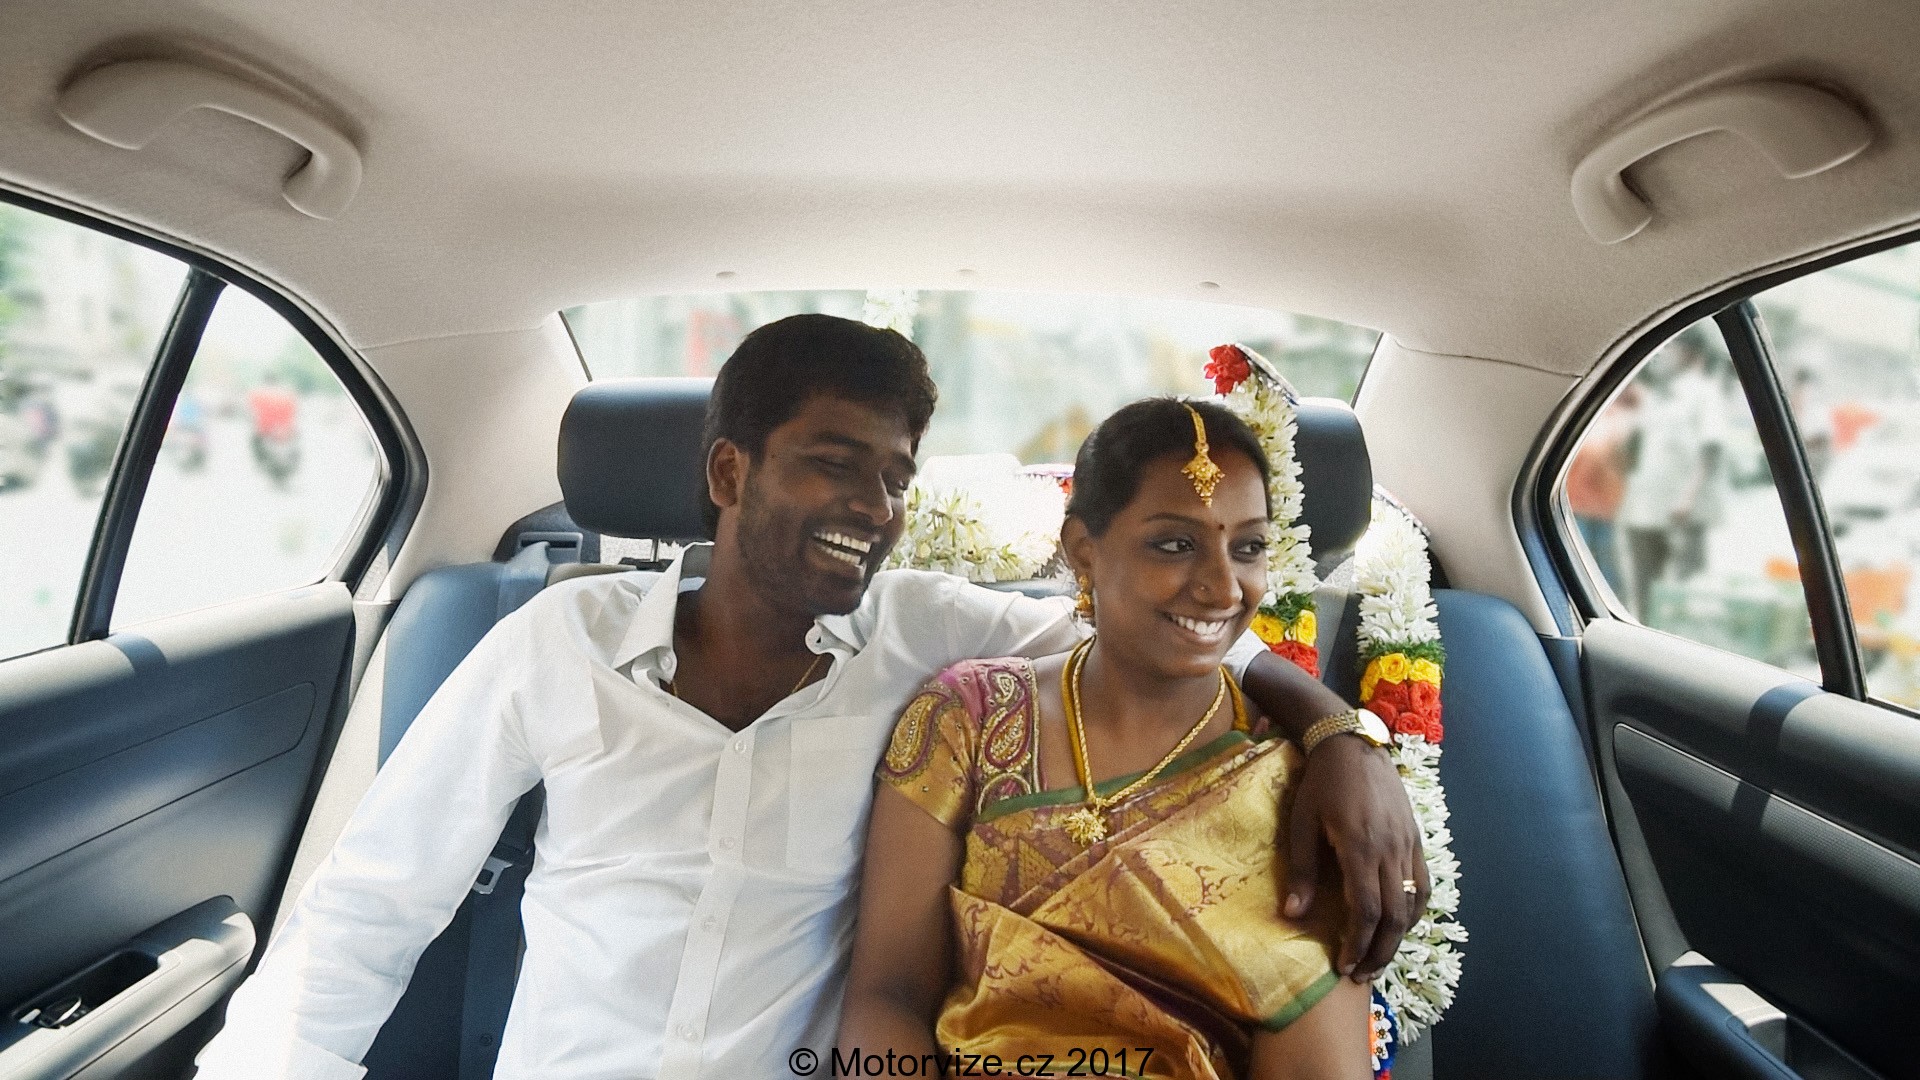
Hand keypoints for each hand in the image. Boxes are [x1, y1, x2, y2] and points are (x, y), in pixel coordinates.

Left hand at [1283, 733, 1428, 981]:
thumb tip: (1292, 915)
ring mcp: (1408, 844)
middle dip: (1379, 952)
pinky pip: (1422, 884)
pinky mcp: (1415, 837)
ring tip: (1378, 958)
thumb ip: (1301, 870)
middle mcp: (1391, 850)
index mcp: (1360, 848)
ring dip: (1398, 937)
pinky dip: (1413, 911)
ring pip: (1412, 904)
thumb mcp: (1301, 822)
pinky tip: (1399, 924)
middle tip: (1361, 974)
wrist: (1352, 743)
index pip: (1366, 910)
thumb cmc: (1320, 783)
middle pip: (1394, 916)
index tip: (1343, 965)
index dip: (1357, 944)